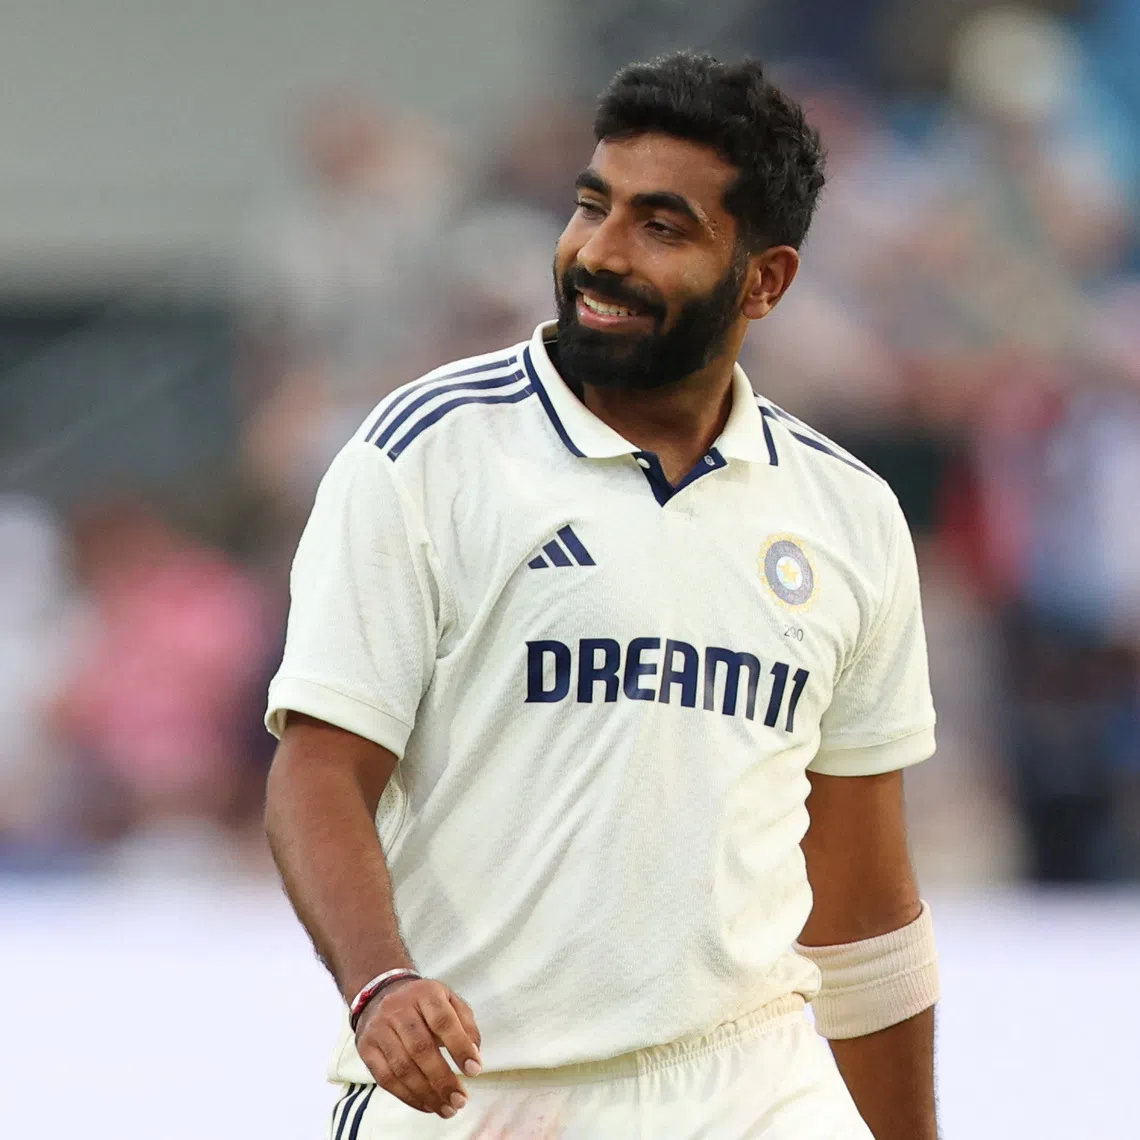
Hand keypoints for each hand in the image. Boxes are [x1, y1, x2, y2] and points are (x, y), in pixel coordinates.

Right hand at [355, 977, 482, 1117]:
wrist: (379, 993)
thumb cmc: (421, 1002)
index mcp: (425, 993)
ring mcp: (380, 1029)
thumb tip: (474, 1054)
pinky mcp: (366, 1048)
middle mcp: (399, 1009)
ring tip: (447, 1108)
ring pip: (402, 1067)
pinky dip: (408, 1096)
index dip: (459, 1046)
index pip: (442, 1020)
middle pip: (420, 1048)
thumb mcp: (448, 999)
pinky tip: (426, 1104)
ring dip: (427, 1093)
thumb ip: (465, 1023)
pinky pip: (386, 1079)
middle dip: (443, 1079)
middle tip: (460, 1099)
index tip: (474, 1069)